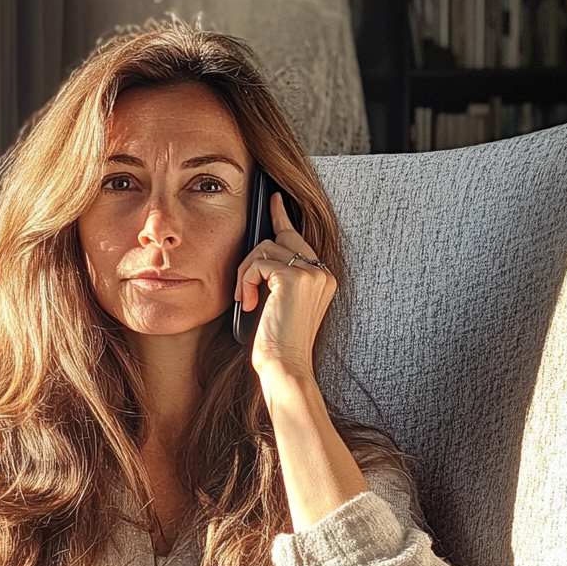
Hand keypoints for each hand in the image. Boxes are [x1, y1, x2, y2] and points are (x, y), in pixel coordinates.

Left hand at [234, 194, 336, 379]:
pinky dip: (246, 282)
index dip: (283, 217)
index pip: (299, 239)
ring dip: (245, 274)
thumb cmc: (278, 342)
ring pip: (263, 249)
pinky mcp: (294, 277)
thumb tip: (259, 254)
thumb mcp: (280, 303)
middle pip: (280, 239)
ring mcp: (311, 273)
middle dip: (253, 256)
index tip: (274, 200)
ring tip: (246, 300)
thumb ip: (279, 277)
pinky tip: (248, 304)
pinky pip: (258, 263)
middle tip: (244, 270)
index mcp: (322, 278)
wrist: (285, 365)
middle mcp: (322, 272)